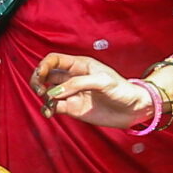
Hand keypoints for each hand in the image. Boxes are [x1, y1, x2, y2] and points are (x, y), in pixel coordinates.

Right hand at [34, 53, 153, 128]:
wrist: (134, 109)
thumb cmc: (122, 89)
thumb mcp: (102, 81)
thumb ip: (77, 84)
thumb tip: (53, 93)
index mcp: (79, 64)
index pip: (54, 59)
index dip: (43, 65)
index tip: (41, 75)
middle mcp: (72, 77)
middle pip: (46, 74)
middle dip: (38, 80)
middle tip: (39, 90)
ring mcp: (72, 93)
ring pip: (48, 91)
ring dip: (43, 96)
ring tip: (49, 104)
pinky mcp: (73, 108)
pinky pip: (54, 107)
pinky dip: (48, 109)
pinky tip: (49, 112)